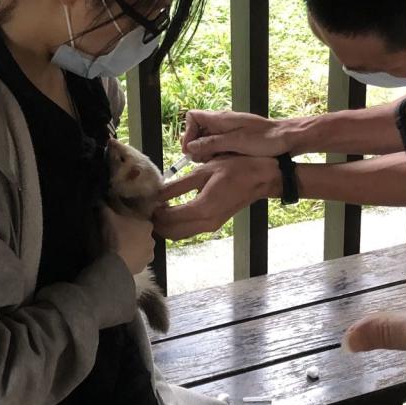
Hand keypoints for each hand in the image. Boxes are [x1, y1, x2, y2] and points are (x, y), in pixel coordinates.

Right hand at [105, 209, 153, 274]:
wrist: (116, 263)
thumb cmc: (115, 237)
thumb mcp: (107, 218)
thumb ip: (105, 208)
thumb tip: (100, 201)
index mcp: (147, 225)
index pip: (142, 221)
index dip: (132, 222)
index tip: (123, 224)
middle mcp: (152, 239)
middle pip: (143, 235)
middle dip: (134, 235)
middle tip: (121, 236)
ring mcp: (149, 254)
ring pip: (142, 248)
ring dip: (135, 248)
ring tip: (122, 249)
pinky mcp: (144, 267)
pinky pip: (139, 260)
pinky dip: (133, 259)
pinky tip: (123, 259)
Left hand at [153, 155, 279, 240]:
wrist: (261, 178)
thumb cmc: (235, 170)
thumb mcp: (202, 172)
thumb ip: (177, 185)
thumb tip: (156, 193)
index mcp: (202, 209)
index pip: (168, 218)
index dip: (153, 212)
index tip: (144, 202)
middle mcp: (206, 223)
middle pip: (171, 232)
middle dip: (156, 223)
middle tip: (146, 207)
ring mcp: (211, 226)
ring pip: (179, 234)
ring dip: (165, 226)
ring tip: (157, 209)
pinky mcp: (214, 225)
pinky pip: (189, 231)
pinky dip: (176, 225)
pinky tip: (171, 210)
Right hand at [182, 110, 289, 161]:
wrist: (287, 138)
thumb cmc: (265, 139)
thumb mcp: (236, 142)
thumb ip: (212, 143)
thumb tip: (191, 146)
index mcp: (221, 118)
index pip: (193, 117)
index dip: (188, 133)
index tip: (191, 149)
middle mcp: (223, 123)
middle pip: (198, 132)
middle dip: (197, 146)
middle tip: (204, 159)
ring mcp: (229, 131)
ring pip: (208, 141)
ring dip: (207, 152)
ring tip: (215, 162)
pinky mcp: (236, 139)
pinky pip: (219, 146)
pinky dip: (218, 154)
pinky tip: (225, 162)